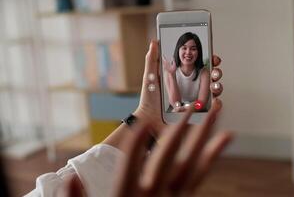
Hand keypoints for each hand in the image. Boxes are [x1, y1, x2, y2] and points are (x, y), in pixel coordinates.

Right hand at [65, 100, 231, 196]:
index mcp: (129, 196)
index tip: (143, 123)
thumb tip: (69, 177)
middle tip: (190, 107)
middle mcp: (156, 195)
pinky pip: (201, 175)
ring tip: (218, 115)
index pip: (130, 167)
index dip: (136, 144)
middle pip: (168, 158)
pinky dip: (212, 156)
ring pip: (192, 164)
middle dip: (179, 130)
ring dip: (205, 137)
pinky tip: (224, 138)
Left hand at [134, 41, 223, 134]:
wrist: (148, 120)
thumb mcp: (150, 78)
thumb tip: (154, 42)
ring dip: (218, 86)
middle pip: (211, 77)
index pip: (201, 65)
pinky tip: (215, 102)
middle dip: (217, 72)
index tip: (213, 56)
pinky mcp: (198, 115)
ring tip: (214, 86)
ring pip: (214, 92)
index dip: (210, 60)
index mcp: (184, 77)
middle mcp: (193, 88)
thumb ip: (153, 60)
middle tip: (215, 72)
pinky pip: (212, 111)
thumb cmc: (149, 100)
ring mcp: (197, 101)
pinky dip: (217, 106)